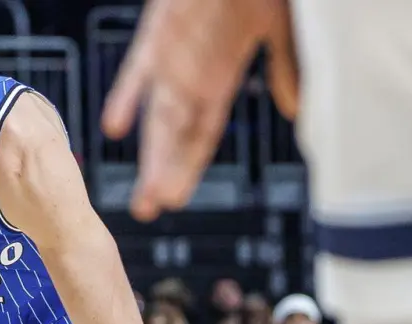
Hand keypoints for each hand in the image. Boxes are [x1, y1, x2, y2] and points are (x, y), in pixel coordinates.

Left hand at [101, 0, 298, 220]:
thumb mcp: (284, 26)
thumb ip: (287, 66)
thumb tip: (297, 115)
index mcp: (222, 73)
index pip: (202, 132)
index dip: (186, 166)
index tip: (175, 201)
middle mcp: (193, 70)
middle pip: (174, 130)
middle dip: (162, 170)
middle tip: (148, 209)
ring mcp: (174, 51)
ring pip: (157, 112)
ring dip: (149, 150)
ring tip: (139, 188)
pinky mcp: (160, 29)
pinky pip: (141, 67)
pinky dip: (129, 94)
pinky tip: (114, 127)